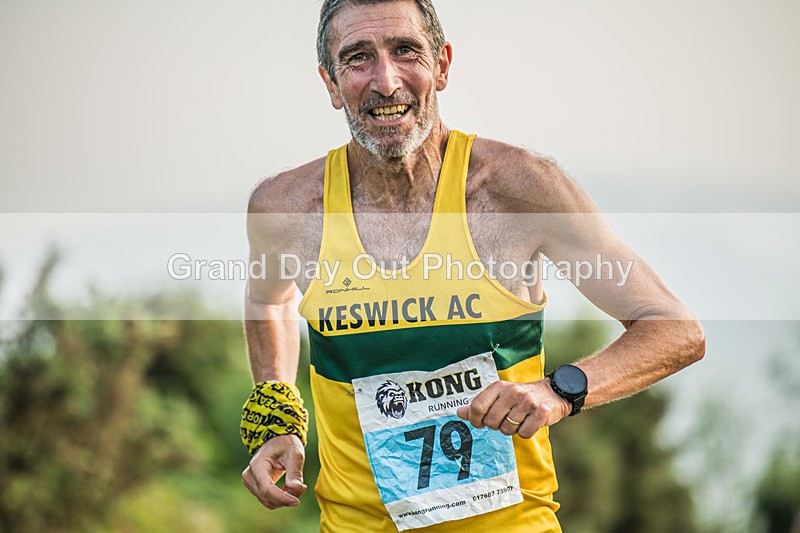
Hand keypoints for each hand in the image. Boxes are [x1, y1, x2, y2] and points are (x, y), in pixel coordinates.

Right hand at [242, 434, 306, 508]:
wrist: (277, 440)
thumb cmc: (286, 444)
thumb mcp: (294, 454)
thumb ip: (295, 472)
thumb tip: (296, 488)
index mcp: (257, 465)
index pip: (267, 489)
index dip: (282, 498)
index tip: (297, 501)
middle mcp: (250, 476)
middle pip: (267, 498)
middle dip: (286, 499)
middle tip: (303, 487)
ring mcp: (250, 482)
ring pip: (268, 502)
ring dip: (284, 499)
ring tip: (297, 485)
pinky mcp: (255, 487)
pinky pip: (269, 499)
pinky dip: (281, 498)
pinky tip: (290, 487)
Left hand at [456, 379, 570, 438]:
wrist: (553, 392)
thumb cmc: (521, 397)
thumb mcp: (500, 396)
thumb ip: (480, 404)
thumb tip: (459, 413)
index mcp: (500, 386)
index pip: (477, 407)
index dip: (475, 420)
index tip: (479, 423)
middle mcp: (513, 392)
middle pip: (491, 422)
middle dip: (496, 426)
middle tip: (505, 420)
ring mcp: (528, 402)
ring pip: (507, 429)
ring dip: (512, 430)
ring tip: (519, 419)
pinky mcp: (542, 413)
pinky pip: (524, 433)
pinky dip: (525, 432)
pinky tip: (530, 422)